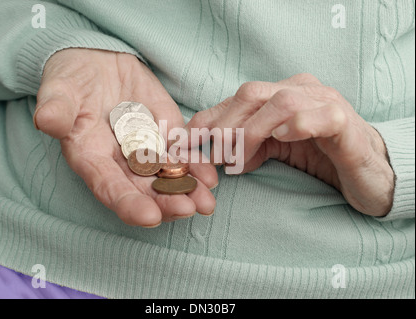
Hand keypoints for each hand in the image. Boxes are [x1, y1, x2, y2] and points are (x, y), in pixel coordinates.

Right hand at [34, 48, 216, 226]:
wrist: (98, 62)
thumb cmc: (72, 79)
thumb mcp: (60, 89)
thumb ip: (56, 107)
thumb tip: (47, 120)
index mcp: (91, 158)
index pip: (108, 187)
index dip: (127, 203)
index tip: (149, 216)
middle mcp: (119, 163)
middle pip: (144, 190)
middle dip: (166, 203)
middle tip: (188, 209)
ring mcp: (145, 151)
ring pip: (167, 178)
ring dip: (188, 191)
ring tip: (207, 202)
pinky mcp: (165, 136)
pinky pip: (182, 155)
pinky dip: (196, 166)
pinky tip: (211, 176)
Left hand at [186, 73, 393, 216]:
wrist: (368, 173)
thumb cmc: (320, 157)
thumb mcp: (276, 150)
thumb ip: (248, 145)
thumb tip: (217, 153)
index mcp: (282, 94)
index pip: (237, 99)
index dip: (208, 119)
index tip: (186, 144)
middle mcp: (302, 91)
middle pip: (251, 93)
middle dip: (224, 126)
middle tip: (212, 157)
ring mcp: (325, 103)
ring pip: (280, 102)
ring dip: (251, 132)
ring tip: (238, 160)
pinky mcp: (345, 124)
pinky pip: (320, 116)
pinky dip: (297, 124)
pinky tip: (281, 138)